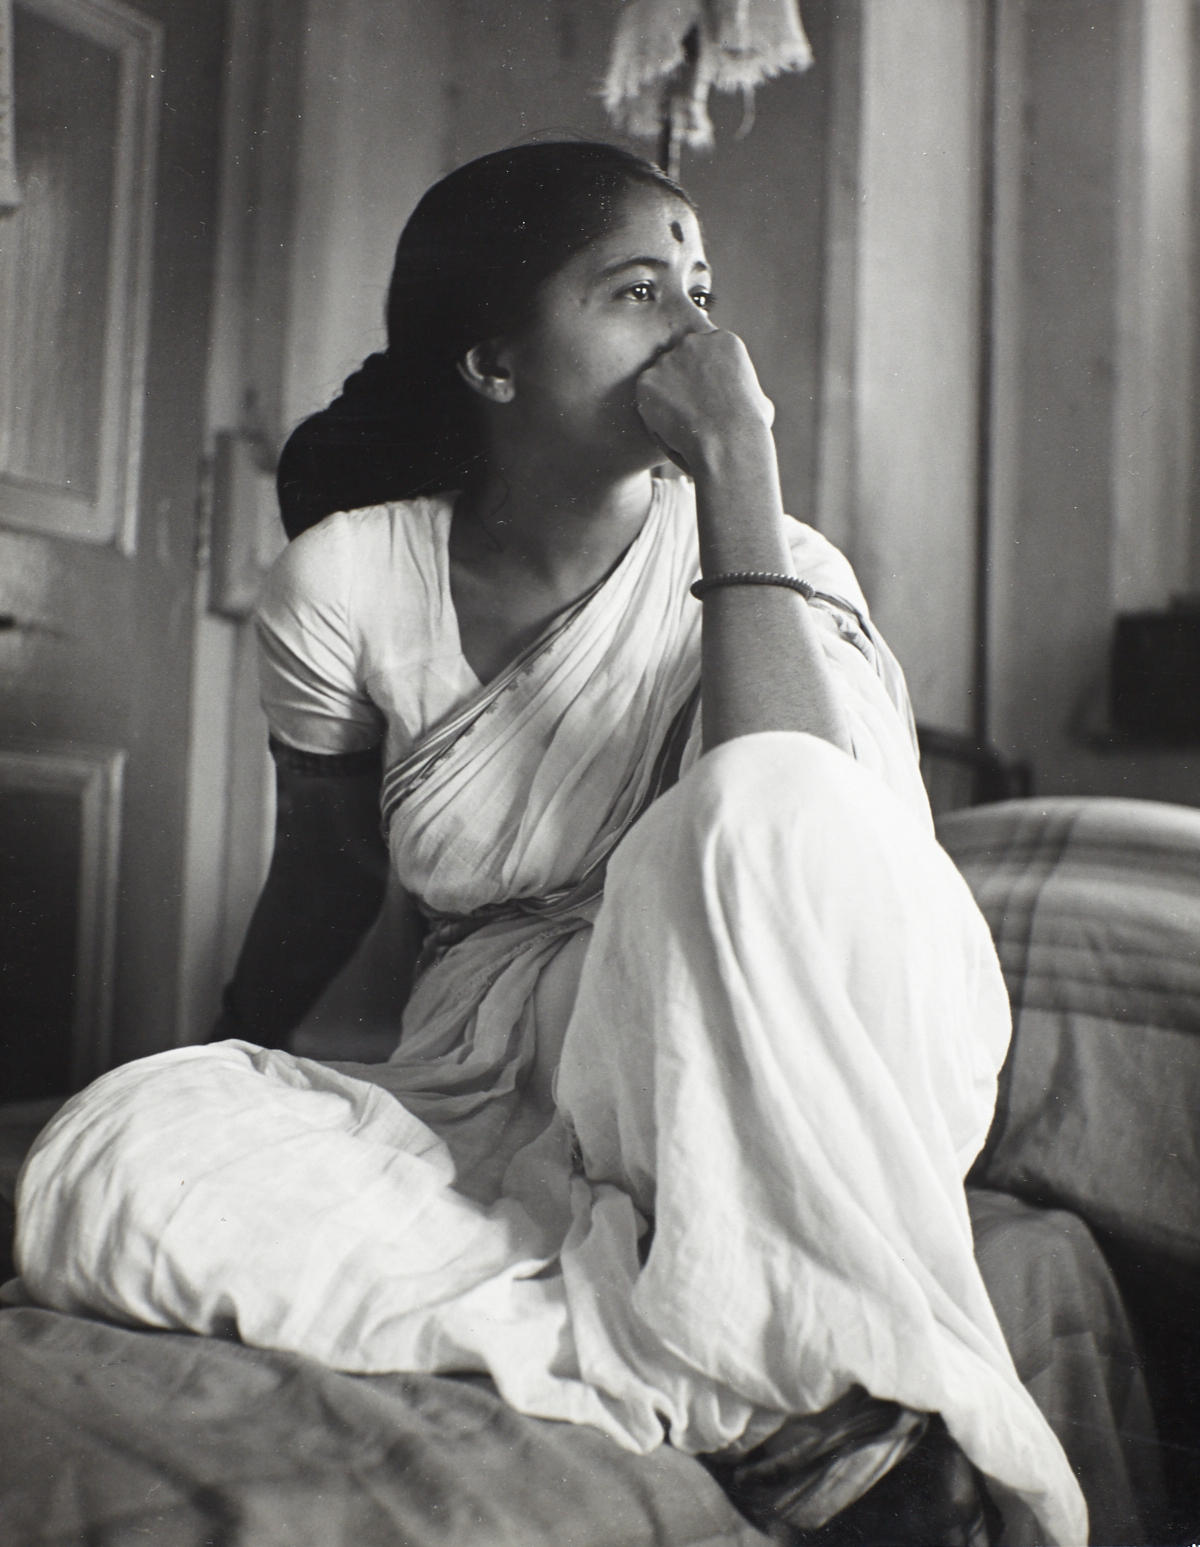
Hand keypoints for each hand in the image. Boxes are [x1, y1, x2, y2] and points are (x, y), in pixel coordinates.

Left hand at [635, 329, 774, 474]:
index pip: (703, 354)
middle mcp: (693, 342)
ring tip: (686, 427)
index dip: (702, 379)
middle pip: (679, 362)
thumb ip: (742, 390)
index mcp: (724, 341)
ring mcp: (668, 360)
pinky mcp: (647, 380)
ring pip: (661, 382)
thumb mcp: (759, 400)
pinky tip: (674, 431)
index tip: (707, 400)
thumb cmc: (749, 430)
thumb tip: (748, 401)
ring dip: (668, 402)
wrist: (728, 443)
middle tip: (693, 414)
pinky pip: (646, 401)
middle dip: (681, 385)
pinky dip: (654, 418)